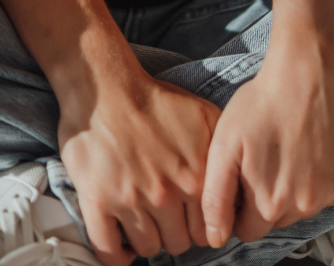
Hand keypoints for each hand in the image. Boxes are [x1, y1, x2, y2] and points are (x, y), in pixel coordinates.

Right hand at [59, 69, 221, 265]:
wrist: (106, 85)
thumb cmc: (153, 100)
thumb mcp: (203, 115)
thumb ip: (222, 151)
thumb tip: (235, 183)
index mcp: (194, 176)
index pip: (206, 230)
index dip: (198, 225)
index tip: (187, 217)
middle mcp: (166, 194)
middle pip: (178, 243)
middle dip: (173, 232)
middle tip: (164, 216)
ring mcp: (131, 200)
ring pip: (147, 248)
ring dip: (145, 239)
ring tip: (142, 221)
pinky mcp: (98, 202)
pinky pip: (108, 250)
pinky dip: (116, 256)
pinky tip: (121, 244)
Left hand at [201, 32, 333, 245]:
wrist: (310, 68)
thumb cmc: (264, 101)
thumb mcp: (224, 145)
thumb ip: (216, 198)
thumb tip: (214, 238)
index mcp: (269, 203)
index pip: (249, 229)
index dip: (242, 204)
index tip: (246, 176)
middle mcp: (304, 206)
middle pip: (278, 219)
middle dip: (269, 196)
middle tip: (269, 156)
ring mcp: (332, 193)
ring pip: (305, 206)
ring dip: (297, 186)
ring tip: (291, 147)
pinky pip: (331, 190)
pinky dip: (323, 174)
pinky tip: (314, 145)